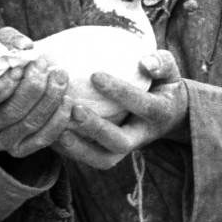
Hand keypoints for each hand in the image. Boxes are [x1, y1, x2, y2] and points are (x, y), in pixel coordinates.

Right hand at [0, 27, 72, 157]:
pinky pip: (43, 139)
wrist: (7, 85)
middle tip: (45, 65)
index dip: (4, 85)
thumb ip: (8, 41)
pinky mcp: (20, 149)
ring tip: (60, 76)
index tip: (21, 66)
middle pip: (11, 112)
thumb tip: (25, 45)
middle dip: (33, 87)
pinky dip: (58, 119)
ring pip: (30, 124)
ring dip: (50, 98)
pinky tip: (67, 100)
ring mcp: (0, 142)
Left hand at [55, 50, 188, 169]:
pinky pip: (90, 158)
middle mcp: (143, 136)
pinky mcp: (111, 154)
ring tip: (56, 131)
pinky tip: (51, 133)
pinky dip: (70, 150)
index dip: (120, 92)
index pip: (142, 105)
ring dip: (79, 148)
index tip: (95, 75)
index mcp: (159, 113)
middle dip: (96, 128)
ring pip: (103, 159)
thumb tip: (145, 62)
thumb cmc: (163, 84)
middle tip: (74, 109)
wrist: (168, 115)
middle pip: (120, 143)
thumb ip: (161, 63)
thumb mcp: (170, 71)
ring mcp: (126, 149)